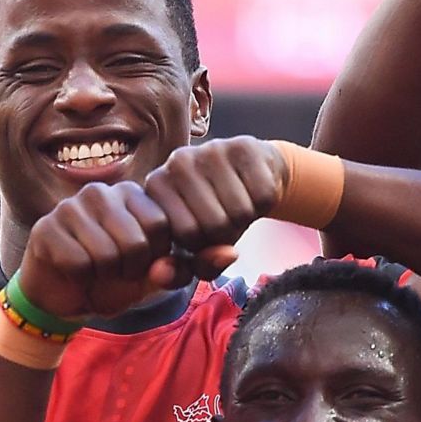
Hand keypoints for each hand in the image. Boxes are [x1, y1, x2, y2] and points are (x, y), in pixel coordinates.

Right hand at [15, 181, 182, 318]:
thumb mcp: (148, 279)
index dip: (155, 257)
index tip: (140, 262)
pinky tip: (73, 272)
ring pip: (106, 255)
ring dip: (103, 276)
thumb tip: (165, 271)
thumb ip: (168, 273)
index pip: (160, 224)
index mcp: (130, 193)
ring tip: (94, 270)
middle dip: (129, 270)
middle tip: (115, 271)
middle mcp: (100, 192)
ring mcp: (69, 207)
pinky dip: (80, 279)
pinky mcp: (45, 228)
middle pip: (135, 242)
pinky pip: (77, 264)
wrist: (62, 293)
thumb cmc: (110, 279)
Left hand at [141, 136, 283, 278]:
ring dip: (247, 219)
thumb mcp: (194, 249)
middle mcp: (176, 161)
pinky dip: (264, 203)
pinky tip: (252, 190)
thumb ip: (177, 271)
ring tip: (237, 205)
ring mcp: (209, 149)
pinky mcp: (243, 145)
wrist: (252, 177)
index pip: (186, 236)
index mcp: (155, 186)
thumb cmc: (216, 218)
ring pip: (239, 212)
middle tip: (225, 220)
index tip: (203, 234)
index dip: (203, 245)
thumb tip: (163, 276)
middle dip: (226, 234)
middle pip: (212, 224)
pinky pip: (262, 196)